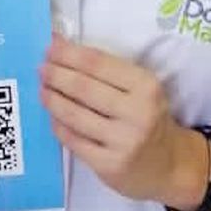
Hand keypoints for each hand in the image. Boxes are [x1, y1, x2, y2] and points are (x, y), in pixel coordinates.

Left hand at [39, 35, 208, 208]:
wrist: (170, 166)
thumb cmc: (148, 119)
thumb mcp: (140, 90)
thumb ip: (106, 70)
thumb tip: (59, 45)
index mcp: (146, 86)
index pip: (98, 63)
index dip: (68, 53)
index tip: (49, 47)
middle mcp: (137, 113)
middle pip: (83, 87)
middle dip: (56, 75)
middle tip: (40, 68)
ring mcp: (123, 141)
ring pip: (74, 114)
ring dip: (52, 99)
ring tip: (42, 90)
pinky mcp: (109, 164)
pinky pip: (73, 140)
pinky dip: (58, 125)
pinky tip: (52, 116)